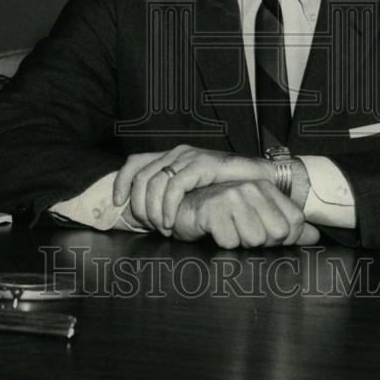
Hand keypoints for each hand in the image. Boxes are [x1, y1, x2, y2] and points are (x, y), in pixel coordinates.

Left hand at [113, 146, 272, 232]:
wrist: (261, 182)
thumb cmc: (229, 190)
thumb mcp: (193, 193)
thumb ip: (172, 196)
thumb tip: (145, 212)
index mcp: (172, 157)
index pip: (135, 162)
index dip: (121, 181)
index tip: (118, 203)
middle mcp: (177, 152)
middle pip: (141, 177)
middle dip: (140, 205)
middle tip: (150, 226)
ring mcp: (190, 156)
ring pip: (154, 182)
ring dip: (154, 210)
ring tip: (163, 227)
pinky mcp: (202, 163)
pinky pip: (174, 186)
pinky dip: (168, 207)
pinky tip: (172, 222)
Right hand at [170, 180, 320, 248]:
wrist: (184, 209)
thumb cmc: (222, 216)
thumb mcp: (258, 219)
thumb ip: (289, 227)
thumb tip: (315, 235)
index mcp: (266, 188)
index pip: (294, 223)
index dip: (283, 238)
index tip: (265, 235)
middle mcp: (252, 188)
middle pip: (276, 234)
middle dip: (260, 243)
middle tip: (242, 233)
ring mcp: (233, 196)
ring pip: (254, 240)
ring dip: (240, 243)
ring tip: (228, 230)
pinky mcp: (214, 208)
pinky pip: (231, 242)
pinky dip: (222, 243)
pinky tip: (215, 231)